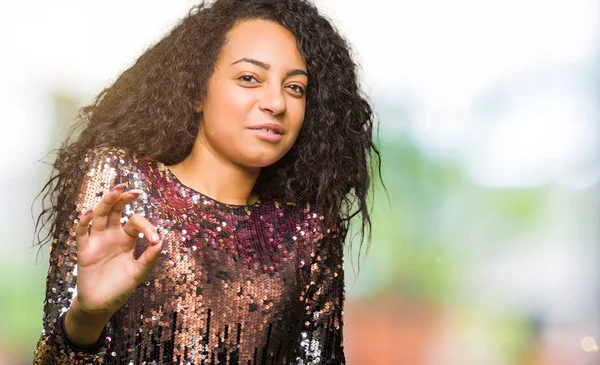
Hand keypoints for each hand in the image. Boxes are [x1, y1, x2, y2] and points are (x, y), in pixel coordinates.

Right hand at [64, 183, 162, 343]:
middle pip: (116, 210)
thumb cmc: (120, 288)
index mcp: (126, 240)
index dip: (146, 226)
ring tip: (116, 191)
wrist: (101, 305)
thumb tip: (160, 241)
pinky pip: (82, 233)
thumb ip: (149, 258)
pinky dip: (83, 222)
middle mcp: (111, 236)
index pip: (135, 222)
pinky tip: (89, 213)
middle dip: (124, 199)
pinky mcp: (84, 251)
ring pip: (100, 216)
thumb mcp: (138, 273)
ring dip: (107, 202)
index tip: (153, 239)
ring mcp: (97, 242)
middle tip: (133, 191)